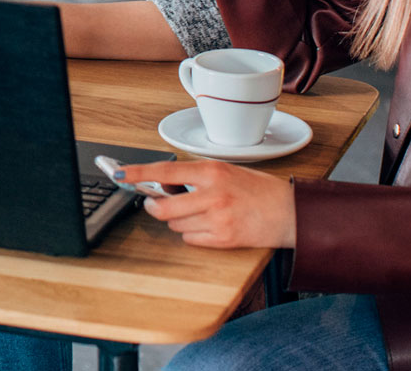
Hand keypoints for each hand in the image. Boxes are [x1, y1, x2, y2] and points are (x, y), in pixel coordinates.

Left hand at [113, 159, 296, 248]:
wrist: (290, 213)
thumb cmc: (259, 191)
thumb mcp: (227, 172)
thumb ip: (197, 176)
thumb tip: (165, 183)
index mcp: (212, 171)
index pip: (165, 170)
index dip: (139, 173)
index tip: (121, 174)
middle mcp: (213, 194)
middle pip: (164, 208)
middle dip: (155, 208)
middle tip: (156, 204)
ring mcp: (217, 218)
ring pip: (176, 225)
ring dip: (179, 221)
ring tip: (201, 213)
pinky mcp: (223, 239)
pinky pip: (191, 239)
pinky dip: (194, 234)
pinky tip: (211, 226)